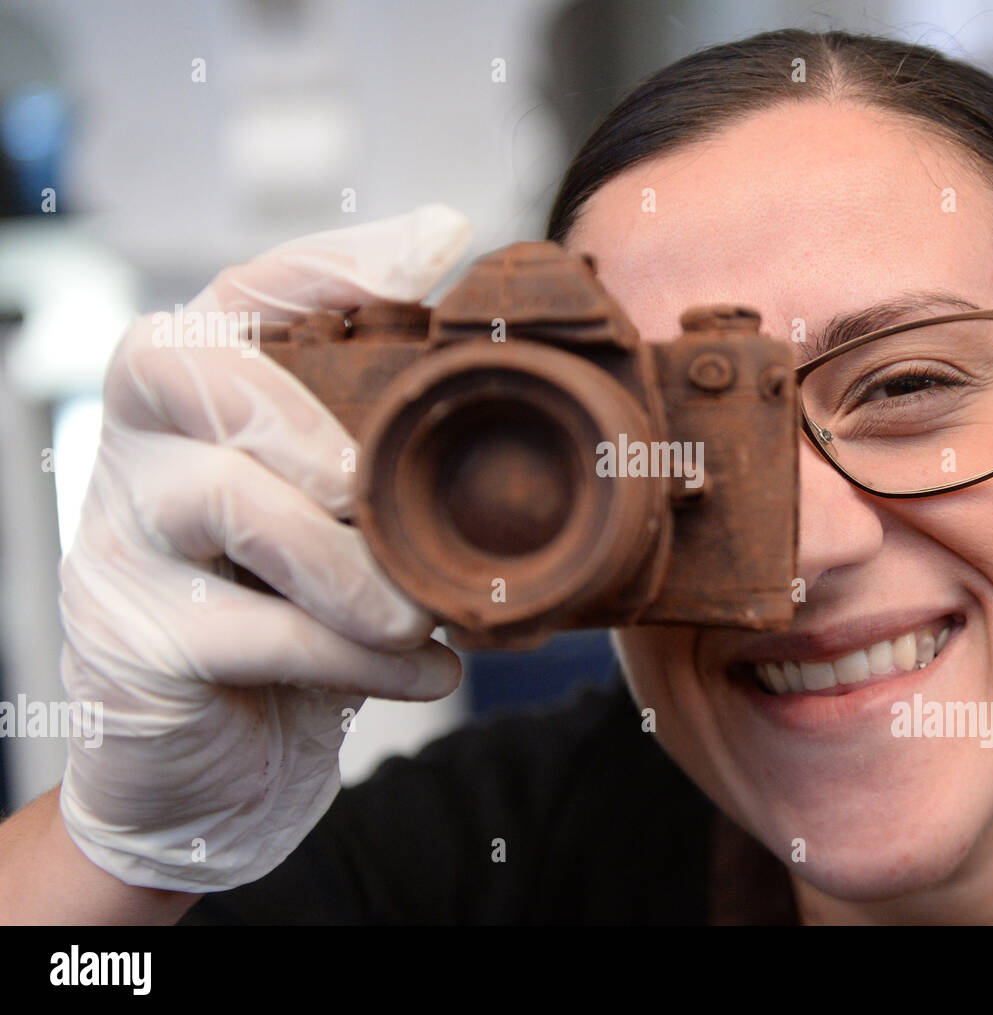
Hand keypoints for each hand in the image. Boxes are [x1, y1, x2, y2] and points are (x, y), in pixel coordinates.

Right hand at [57, 205, 470, 891]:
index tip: (443, 242)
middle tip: (381, 479)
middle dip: (305, 412)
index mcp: (198, 398)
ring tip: (423, 611)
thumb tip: (499, 380)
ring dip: (346, 560)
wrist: (221, 767)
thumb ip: (387, 459)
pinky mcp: (128, 643)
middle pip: (185, 365)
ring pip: (224, 501)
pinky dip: (355, 655)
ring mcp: (116, 542)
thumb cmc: (297, 622)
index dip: (336, 258)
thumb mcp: (347, 528)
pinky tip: (428, 672)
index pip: (246, 291)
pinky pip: (248, 632)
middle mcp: (138, 446)